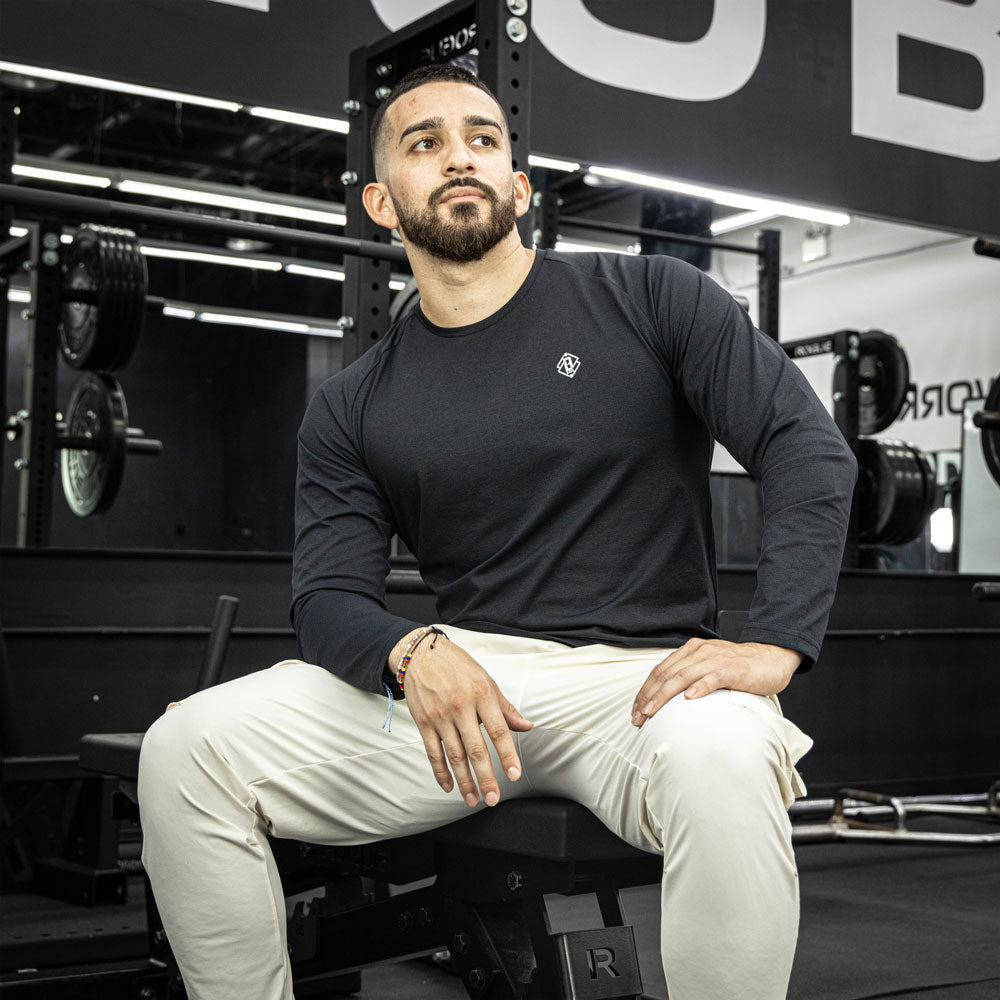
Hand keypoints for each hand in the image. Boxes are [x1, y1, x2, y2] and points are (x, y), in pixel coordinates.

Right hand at [401, 635, 532, 806]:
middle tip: (493, 798)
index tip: (514, 774)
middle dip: (486, 777)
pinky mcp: (423, 722)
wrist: (422, 655)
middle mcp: (460, 706)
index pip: (498, 730)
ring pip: (454, 755)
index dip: (507, 754)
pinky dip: (440, 772)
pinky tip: (449, 786)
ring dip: (464, 781)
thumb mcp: (486, 681)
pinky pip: (433, 752)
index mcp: (481, 694)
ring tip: (473, 799)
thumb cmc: (457, 667)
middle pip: (475, 749)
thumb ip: (505, 708)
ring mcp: (440, 716)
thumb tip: (526, 725)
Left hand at [630, 638, 801, 726]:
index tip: (636, 710)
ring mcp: (714, 660)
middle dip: (649, 696)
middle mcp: (699, 652)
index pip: (660, 671)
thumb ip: (689, 676)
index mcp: (690, 651)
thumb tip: (666, 697)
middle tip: (638, 716)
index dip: (645, 690)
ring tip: (652, 711)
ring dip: (664, 695)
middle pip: (666, 674)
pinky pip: (712, 678)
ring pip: (683, 676)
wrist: (770, 659)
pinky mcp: (731, 669)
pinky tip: (689, 699)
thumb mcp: (707, 667)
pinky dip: (699, 687)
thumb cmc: (738, 667)